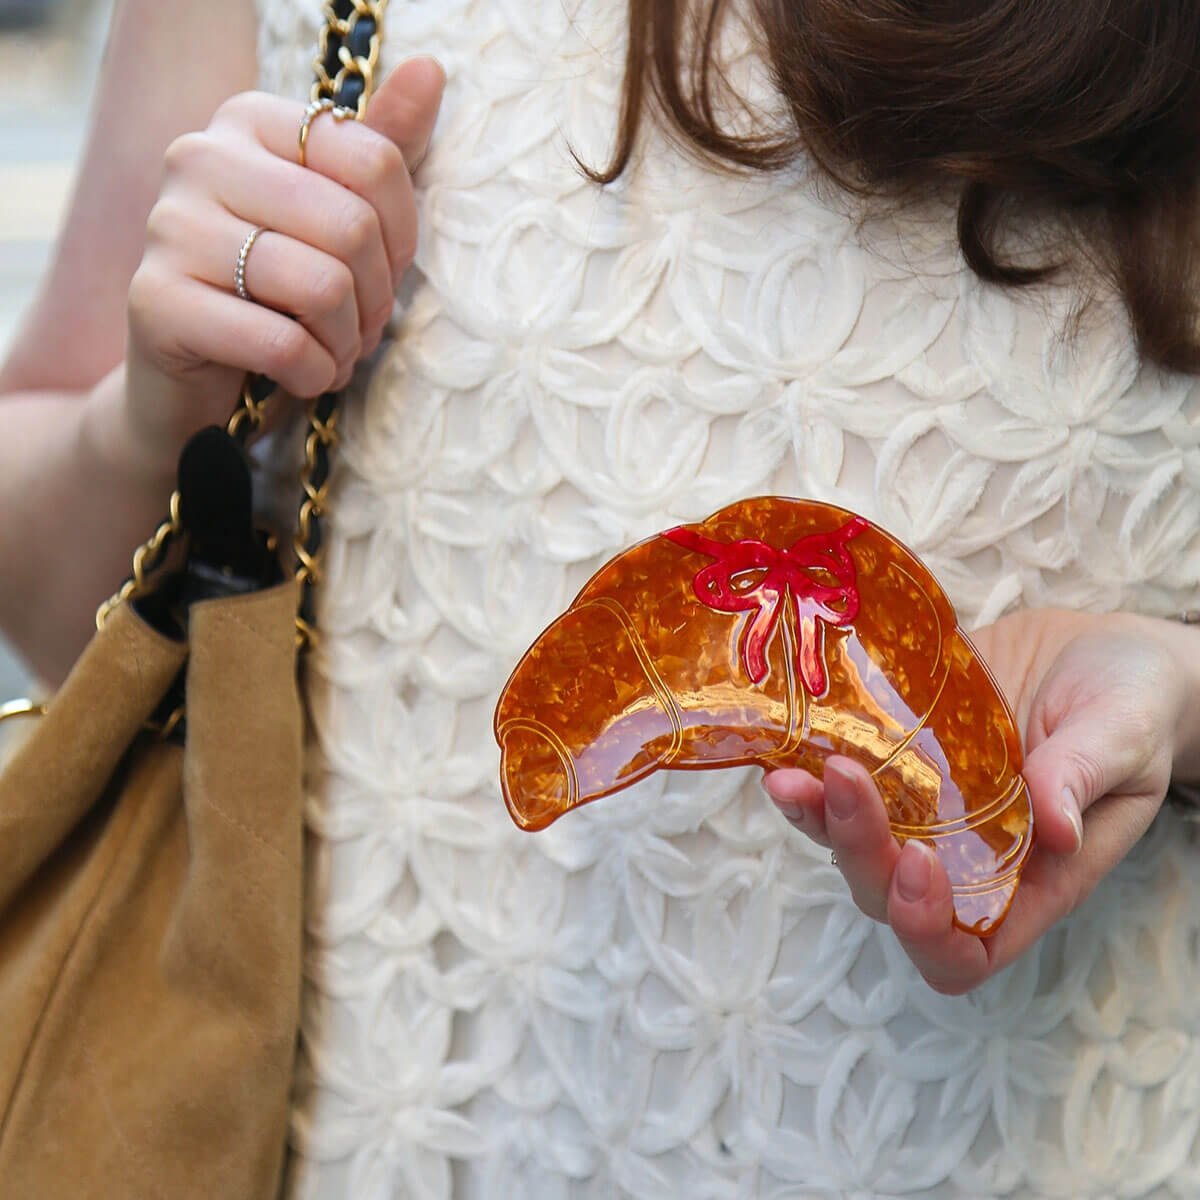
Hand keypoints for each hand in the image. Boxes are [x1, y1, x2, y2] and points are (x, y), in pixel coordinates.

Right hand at [112, 56, 444, 480]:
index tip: (385, 274)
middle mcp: (199, 158)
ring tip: (334, 355)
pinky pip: (282, 343)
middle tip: (363, 330)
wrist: (192, 380)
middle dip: (376, 300)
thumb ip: (382, 149)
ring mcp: (169, 227)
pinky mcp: (156, 302)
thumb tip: (431, 71)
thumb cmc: (278, 296)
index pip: (375, 161)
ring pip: (321, 287)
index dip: (403, 238)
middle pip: (353, 227)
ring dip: (347, 344)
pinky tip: (305, 377)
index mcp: (249, 122)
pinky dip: (314, 374)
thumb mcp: (336, 220)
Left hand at [762, 609, 1197, 993]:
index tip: (920, 863)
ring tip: (790, 775)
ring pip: (847, 841)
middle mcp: (962, 854)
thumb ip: (1088, 776)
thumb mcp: (1126, 733)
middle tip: (850, 781)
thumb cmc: (1129, 704)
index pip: (964, 950)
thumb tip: (1055, 827)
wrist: (1093, 653)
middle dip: (859, 851)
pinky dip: (806, 770)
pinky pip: (836, 780)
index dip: (928, 929)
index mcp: (1030, 877)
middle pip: (885, 894)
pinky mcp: (894, 758)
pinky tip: (786, 743)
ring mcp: (920, 807)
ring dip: (815, 817)